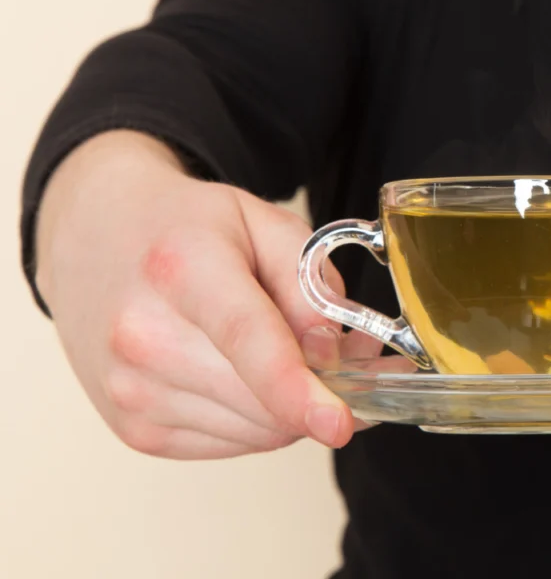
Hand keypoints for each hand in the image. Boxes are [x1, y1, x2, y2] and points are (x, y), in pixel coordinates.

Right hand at [35, 131, 381, 458]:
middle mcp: (144, 335)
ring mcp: (131, 389)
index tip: (339, 423)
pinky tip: (239, 373)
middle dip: (321, 388)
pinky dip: (257, 418)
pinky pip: (232, 444)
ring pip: (257, 431)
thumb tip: (332, 356)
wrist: (94, 237)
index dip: (297, 390)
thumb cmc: (185, 228)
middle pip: (263, 399)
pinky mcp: (133, 429)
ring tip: (276, 351)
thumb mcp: (265, 223)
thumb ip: (311, 286)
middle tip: (334, 350)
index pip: (246, 339)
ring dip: (289, 406)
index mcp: (183, 267)